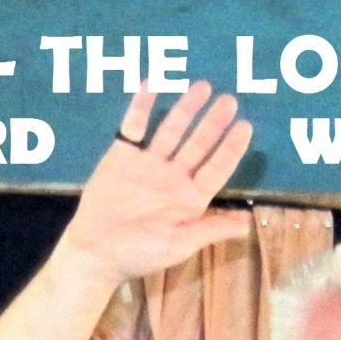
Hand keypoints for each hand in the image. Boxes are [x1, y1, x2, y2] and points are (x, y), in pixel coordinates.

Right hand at [54, 83, 253, 287]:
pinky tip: (151, 85)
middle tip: (229, 101)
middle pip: (198, 144)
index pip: (216, 168)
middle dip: (213, 123)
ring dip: (186, 109)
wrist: (94, 253)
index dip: (231, 149)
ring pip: (171, 131)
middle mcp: (173, 177)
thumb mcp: (177, 246)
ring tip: (202, 87)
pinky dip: (141, 107)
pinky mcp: (122, 157)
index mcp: (190, 199)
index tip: (245, 127)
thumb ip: (209, 230)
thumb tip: (246, 225)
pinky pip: (133, 127)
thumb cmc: (137, 254)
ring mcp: (148, 165)